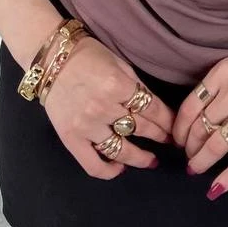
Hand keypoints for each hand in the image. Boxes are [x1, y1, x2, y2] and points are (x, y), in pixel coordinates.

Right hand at [42, 35, 176, 178]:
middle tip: (170, 142)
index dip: (168, 120)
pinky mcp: (71, 139)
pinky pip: (93, 165)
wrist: (51, 59)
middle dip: (160, 136)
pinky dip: (109, 171)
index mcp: (117, 85)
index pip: (152, 109)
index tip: (176, 128)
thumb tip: (156, 107)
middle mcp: (103, 107)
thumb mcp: (118, 62)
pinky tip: (120, 168)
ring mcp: (86, 126)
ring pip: (121, 150)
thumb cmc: (88, 55)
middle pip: (141, 128)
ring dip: (141, 158)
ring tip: (152, 161)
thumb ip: (136, 85)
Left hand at [172, 53, 227, 199]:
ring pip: (217, 143)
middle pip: (201, 126)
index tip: (178, 139)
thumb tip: (193, 120)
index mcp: (222, 72)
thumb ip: (216, 88)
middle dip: (190, 147)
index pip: (190, 105)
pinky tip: (217, 186)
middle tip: (188, 157)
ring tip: (196, 168)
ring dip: (202, 160)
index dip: (180, 128)